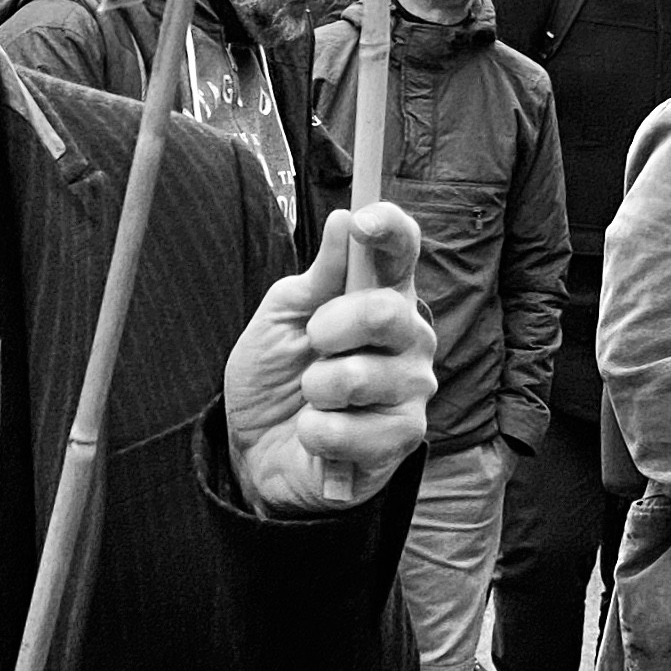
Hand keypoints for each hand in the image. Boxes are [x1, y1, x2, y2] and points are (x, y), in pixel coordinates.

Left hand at [226, 199, 433, 513]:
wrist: (258, 450)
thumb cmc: (277, 377)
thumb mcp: (282, 318)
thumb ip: (317, 275)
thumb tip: (344, 219)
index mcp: (382, 296)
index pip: (403, 250)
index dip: (389, 229)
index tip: (361, 223)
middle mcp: (410, 338)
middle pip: (386, 311)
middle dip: (329, 327)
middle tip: (312, 342)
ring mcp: (412, 389)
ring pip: (360, 376)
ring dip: (315, 389)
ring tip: (312, 398)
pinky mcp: (403, 439)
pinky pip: (349, 429)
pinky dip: (315, 432)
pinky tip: (318, 434)